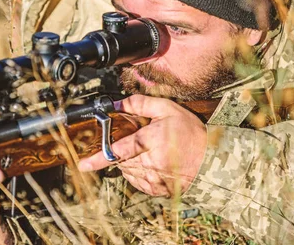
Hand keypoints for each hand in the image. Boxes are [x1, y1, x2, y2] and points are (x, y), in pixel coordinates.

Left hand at [78, 95, 207, 196]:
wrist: (210, 159)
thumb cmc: (190, 133)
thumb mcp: (168, 109)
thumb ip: (141, 104)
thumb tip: (118, 103)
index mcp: (151, 140)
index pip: (118, 150)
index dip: (98, 158)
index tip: (83, 164)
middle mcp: (150, 162)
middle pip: (120, 160)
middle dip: (122, 151)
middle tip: (138, 142)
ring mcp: (153, 178)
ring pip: (126, 171)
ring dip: (130, 161)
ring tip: (149, 151)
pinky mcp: (156, 189)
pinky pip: (136, 180)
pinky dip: (138, 171)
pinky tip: (152, 162)